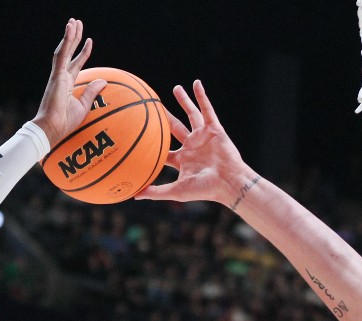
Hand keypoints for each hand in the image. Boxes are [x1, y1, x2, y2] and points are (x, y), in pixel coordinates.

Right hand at [31, 18, 106, 145]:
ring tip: (73, 22)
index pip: (76, 63)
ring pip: (64, 50)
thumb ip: (92, 92)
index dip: (83, 52)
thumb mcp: (83, 105)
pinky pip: (62, 55)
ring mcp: (57, 75)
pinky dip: (66, 41)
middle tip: (77, 23)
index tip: (89, 41)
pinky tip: (70, 30)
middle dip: (74, 38)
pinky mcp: (56, 76)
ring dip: (69, 35)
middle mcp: (61, 77)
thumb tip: (103, 81)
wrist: (52, 129)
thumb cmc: (65, 122)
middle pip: (69, 52)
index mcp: (66, 84)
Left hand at [136, 80, 257, 207]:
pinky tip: (196, 84)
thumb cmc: (204, 189)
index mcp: (183, 159)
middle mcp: (193, 146)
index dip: (154, 143)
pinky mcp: (215, 130)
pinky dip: (202, 96)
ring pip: (191, 115)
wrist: (228, 183)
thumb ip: (156, 192)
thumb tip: (134, 195)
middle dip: (166, 117)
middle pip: (175, 128)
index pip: (165, 150)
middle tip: (154, 105)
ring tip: (176, 88)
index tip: (141, 134)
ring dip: (184, 101)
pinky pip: (207, 109)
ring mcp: (204, 137)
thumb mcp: (177, 191)